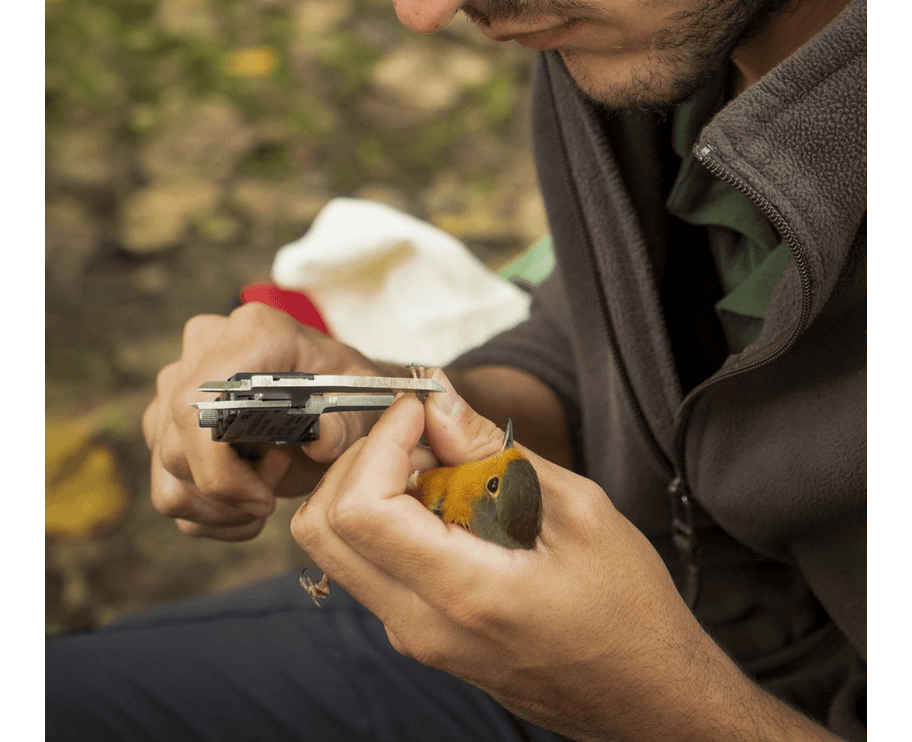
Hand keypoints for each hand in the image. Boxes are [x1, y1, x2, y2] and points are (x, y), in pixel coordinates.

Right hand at [142, 302, 385, 541]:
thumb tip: (321, 440)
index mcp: (253, 332)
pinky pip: (168, 494)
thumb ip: (345, 422)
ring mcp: (175, 385)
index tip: (265, 500)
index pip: (199, 405)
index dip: (219, 467)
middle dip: (228, 494)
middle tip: (276, 491)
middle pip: (178, 448)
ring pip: (168, 478)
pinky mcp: (165, 424)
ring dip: (219, 510)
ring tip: (267, 491)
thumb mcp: (360, 403)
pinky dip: (209, 517)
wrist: (334, 399)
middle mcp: (202, 349)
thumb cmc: (345, 395)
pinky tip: (247, 504)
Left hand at [292, 371, 836, 741]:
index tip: (420, 411)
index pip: (359, 511)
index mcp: (464, 596)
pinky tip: (447, 497)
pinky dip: (387, 515)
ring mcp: (414, 637)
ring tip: (439, 461)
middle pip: (321, 529)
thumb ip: (496, 452)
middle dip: (360, 458)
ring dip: (371, 484)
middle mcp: (420, 626)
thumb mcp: (580, 510)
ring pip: (337, 546)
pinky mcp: (419, 635)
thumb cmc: (629, 612)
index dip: (378, 442)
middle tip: (422, 431)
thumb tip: (439, 401)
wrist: (646, 698)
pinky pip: (369, 564)